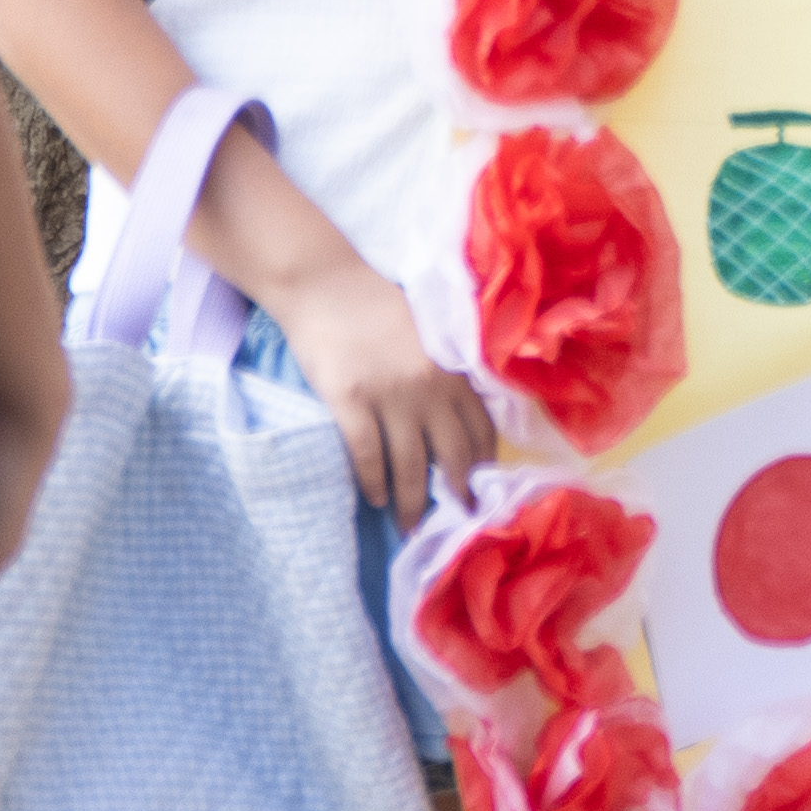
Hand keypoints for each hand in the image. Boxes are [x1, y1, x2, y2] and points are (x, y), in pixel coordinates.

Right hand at [257, 264, 496, 522]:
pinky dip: (374, 482)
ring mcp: (390, 397)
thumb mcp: (430, 335)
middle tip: (459, 518)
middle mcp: (430, 387)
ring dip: (413, 502)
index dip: (484, 464)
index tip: (483, 487)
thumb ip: (449, 371)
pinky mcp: (350, 402)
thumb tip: (460, 414)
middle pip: (454, 455)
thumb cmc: (377, 307)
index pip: (482, 429)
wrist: (326, 286)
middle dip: (459, 492)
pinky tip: (376, 499)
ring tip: (411, 525)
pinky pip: (368, 455)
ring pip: (411, 465)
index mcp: (454, 370)